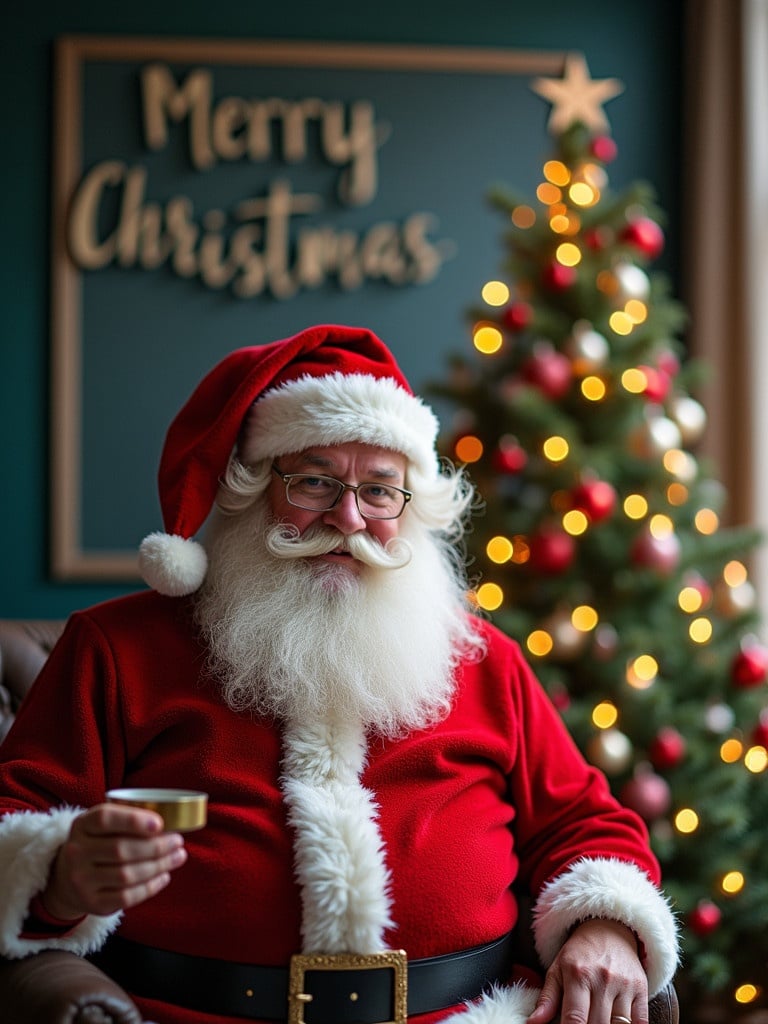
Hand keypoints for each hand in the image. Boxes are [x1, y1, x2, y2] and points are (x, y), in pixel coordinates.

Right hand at [41, 803, 187, 919]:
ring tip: (178, 857)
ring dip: (158, 866)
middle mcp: (76, 853)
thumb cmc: (97, 844)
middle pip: (121, 849)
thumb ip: (127, 820)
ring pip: (126, 875)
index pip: (104, 819)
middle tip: (178, 841)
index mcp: (81, 825)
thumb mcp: (102, 826)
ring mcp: (81, 881)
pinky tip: (164, 876)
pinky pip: (126, 897)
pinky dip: (150, 887)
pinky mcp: (92, 903)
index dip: (133, 821)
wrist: (66, 879)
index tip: (159, 824)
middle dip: (156, 846)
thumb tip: (171, 821)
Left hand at [526, 918, 647, 1023]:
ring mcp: (625, 984)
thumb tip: (533, 1023)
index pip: (575, 1019)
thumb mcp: (558, 969)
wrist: (609, 929)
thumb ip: (547, 998)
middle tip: (582, 1023)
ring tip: (597, 1020)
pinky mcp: (641, 988)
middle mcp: (603, 979)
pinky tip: (616, 1023)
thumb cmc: (579, 954)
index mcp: (578, 974)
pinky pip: (640, 1022)